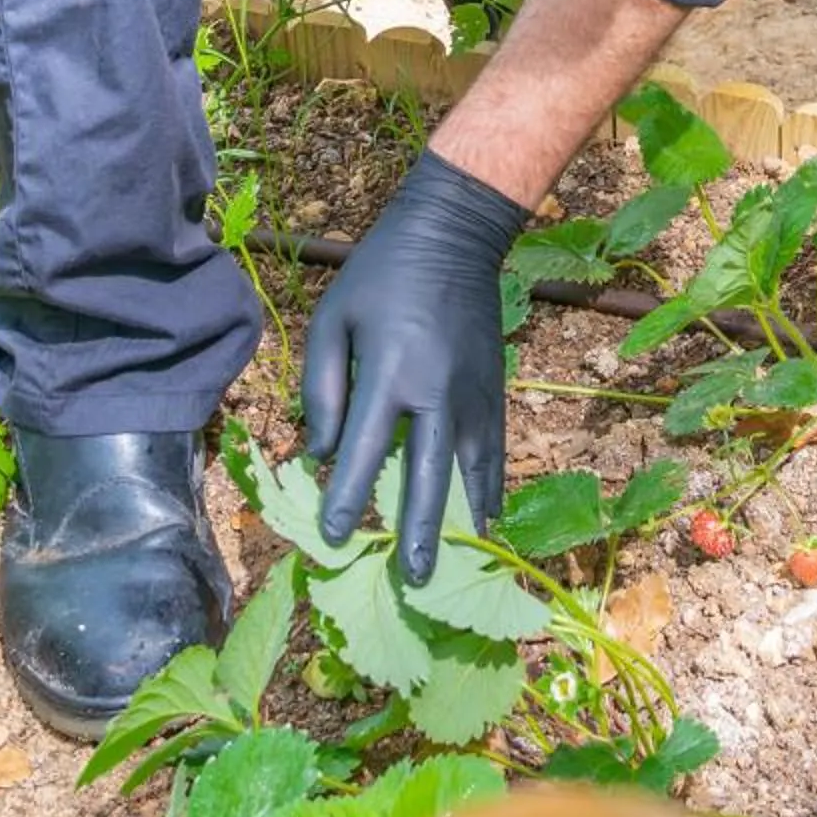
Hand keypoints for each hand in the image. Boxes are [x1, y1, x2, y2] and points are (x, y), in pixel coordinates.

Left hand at [300, 151, 527, 581]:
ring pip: (470, 472)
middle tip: (409, 579)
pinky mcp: (496, 391)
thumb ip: (321, 388)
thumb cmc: (380, 277)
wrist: (454, 237)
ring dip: (461, 522)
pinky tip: (484, 522)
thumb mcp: (333, 320)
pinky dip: (488, 490)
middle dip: (415, 532)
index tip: (334, 536)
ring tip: (455, 567)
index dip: (348, 500)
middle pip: (427, 477)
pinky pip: (493, 452)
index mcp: (389, 372)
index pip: (363, 452)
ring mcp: (474, 395)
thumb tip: (320, 455)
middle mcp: (437, 392)